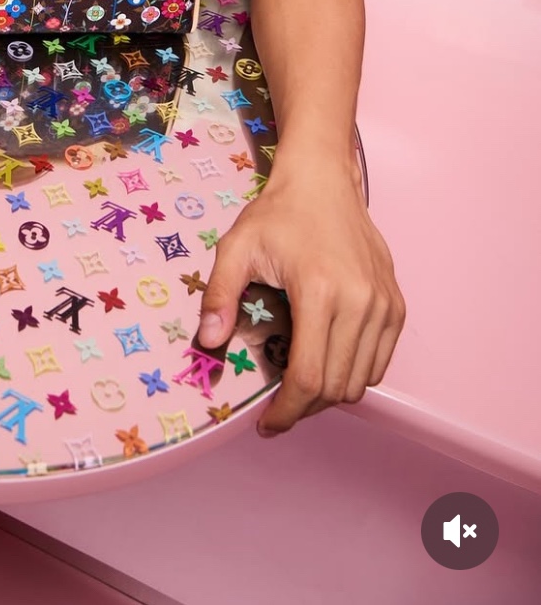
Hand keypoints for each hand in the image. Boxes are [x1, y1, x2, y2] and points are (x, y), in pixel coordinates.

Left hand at [197, 158, 405, 434]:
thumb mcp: (237, 247)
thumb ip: (220, 294)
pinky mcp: (396, 305)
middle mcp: (361, 303)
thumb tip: (208, 342)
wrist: (323, 181)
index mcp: (320, 291)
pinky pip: (380, 360)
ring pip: (363, 380)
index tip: (268, 424)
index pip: (310, 378)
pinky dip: (354, 372)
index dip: (287, 412)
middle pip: (338, 387)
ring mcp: (384, 305)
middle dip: (305, 407)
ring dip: (331, 393)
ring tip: (301, 380)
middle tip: (278, 403)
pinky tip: (327, 357)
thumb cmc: (278, 213)